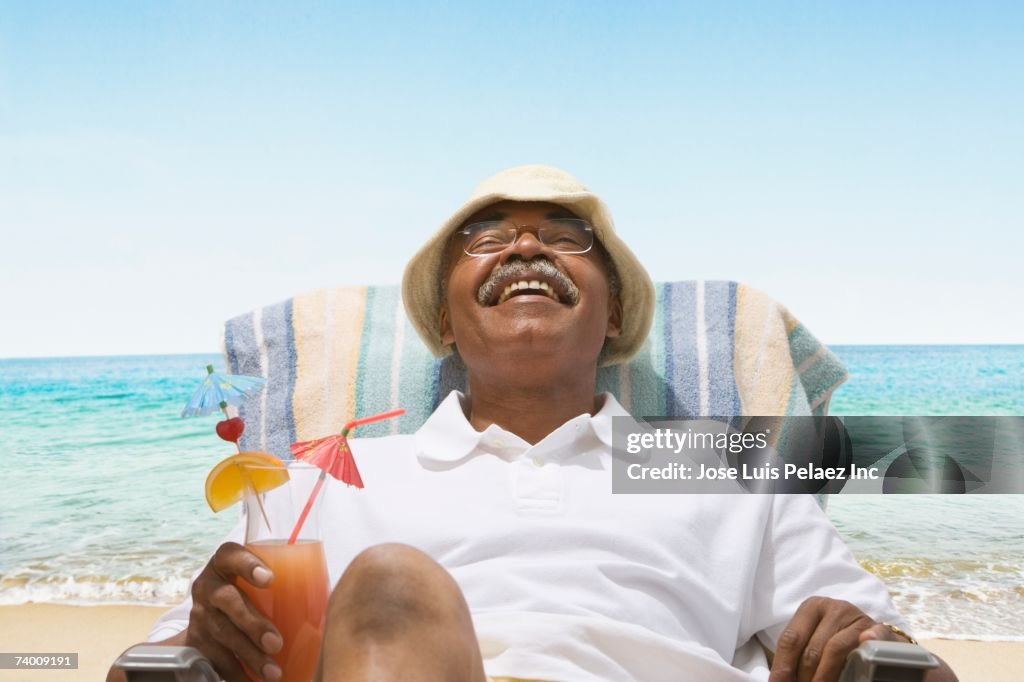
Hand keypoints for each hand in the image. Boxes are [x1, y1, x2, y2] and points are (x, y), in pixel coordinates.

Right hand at [185, 542, 283, 681]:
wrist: (212, 612)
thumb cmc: (251, 590)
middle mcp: (208, 585)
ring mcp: (200, 613)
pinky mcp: (196, 640)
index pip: (232, 555)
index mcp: (225, 562)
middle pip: (227, 600)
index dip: (248, 565)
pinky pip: (214, 658)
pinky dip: (235, 672)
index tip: (270, 579)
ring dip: (248, 656)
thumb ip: (284, 582)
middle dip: (252, 624)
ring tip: (272, 672)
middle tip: (276, 643)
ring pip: (222, 634)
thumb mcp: (260, 578)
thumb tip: (330, 601)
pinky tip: (253, 681)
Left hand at [768, 596, 909, 681]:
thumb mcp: (815, 642)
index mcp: (811, 608)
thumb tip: (778, 679)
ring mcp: (856, 616)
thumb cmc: (837, 640)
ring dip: (825, 677)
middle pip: (811, 648)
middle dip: (803, 676)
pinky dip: (868, 641)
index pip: (790, 639)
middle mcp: (833, 608)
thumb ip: (798, 656)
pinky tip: (863, 647)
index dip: (782, 666)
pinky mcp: (877, 628)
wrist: (875, 637)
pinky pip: (872, 636)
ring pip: (835, 649)